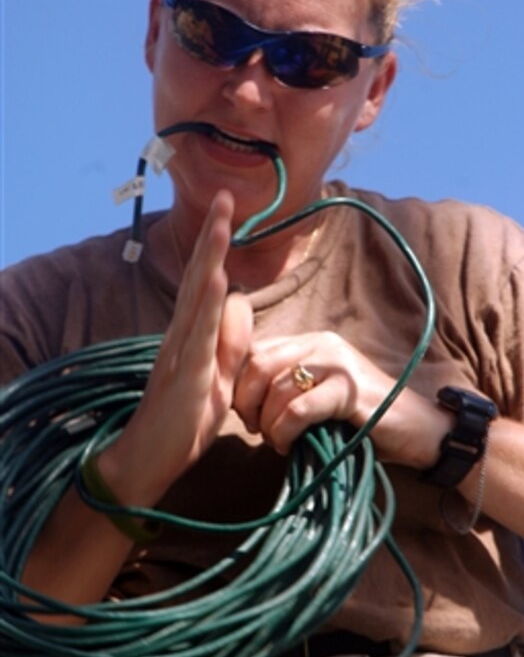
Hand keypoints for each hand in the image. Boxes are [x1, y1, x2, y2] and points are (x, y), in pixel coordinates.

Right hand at [102, 190, 253, 503]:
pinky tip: (217, 279)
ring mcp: (179, 352)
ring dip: (210, 257)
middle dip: (212, 236)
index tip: (227, 212)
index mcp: (191, 335)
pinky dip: (207, 305)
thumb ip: (230, 342)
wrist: (149, 460)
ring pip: (196, 296)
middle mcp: (181, 334)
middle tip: (225, 196)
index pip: (205, 282)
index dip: (215, 247)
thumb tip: (242, 300)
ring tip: (220, 222)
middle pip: (198, 276)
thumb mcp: (218, 377)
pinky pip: (198, 335)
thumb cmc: (183, 421)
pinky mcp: (184, 375)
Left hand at [234, 331, 445, 466]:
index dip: (239, 383)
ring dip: (267, 423)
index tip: (245, 414)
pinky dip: (285, 431)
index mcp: (311, 342)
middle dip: (246, 402)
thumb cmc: (363, 421)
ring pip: (275, 388)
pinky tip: (289, 445)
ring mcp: (337, 363)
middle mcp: (322, 344)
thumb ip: (285, 390)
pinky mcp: (349, 389)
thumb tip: (238, 403)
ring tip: (277, 442)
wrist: (420, 432)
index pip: (254, 349)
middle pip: (257, 363)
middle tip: (255, 429)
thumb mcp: (318, 397)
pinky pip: (299, 409)